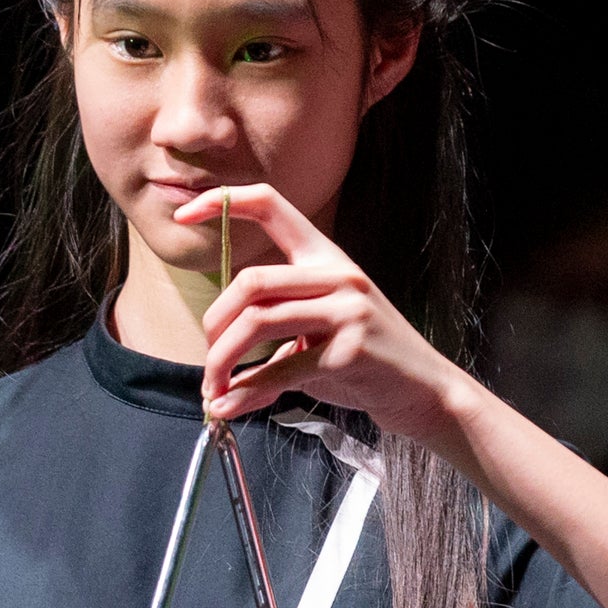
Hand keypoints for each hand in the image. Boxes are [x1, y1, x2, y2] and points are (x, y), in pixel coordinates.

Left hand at [179, 183, 468, 442]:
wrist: (423, 391)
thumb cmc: (366, 361)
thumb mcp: (319, 333)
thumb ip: (273, 334)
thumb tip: (218, 372)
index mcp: (325, 258)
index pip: (271, 205)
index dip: (224, 201)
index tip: (184, 214)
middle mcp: (337, 275)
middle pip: (249, 280)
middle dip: (214, 323)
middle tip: (208, 360)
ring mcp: (346, 311)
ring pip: (257, 321)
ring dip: (222, 360)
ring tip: (213, 388)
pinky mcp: (350, 351)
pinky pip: (281, 368)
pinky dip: (248, 391)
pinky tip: (231, 406)